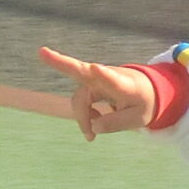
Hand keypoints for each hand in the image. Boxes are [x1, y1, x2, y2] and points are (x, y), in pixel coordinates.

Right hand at [39, 46, 157, 139]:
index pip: (113, 79)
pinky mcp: (90, 83)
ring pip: (79, 98)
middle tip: (41, 51)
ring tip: (91, 136)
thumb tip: (93, 127)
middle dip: (61, 63)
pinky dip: (83, 115)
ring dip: (82, 117)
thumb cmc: (144, 102)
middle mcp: (107, 77)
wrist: (148, 88)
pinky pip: (79, 100)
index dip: (103, 75)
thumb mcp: (138, 119)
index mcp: (124, 85)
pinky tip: (92, 127)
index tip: (95, 68)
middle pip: (82, 74)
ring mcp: (96, 78)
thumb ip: (116, 124)